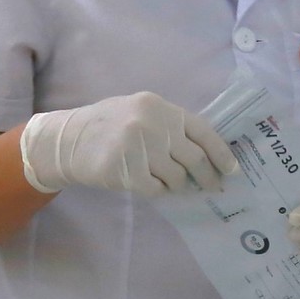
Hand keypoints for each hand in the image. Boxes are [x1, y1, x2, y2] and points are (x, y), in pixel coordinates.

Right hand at [19, 92, 236, 195]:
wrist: (67, 140)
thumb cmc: (109, 127)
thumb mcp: (140, 112)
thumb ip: (170, 126)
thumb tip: (208, 154)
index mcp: (159, 107)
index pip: (202, 131)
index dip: (221, 153)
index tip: (232, 169)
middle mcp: (152, 124)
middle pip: (194, 158)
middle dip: (207, 176)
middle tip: (212, 187)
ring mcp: (138, 147)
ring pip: (177, 177)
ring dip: (179, 186)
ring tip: (175, 186)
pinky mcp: (125, 170)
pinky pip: (156, 189)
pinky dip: (159, 192)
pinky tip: (153, 187)